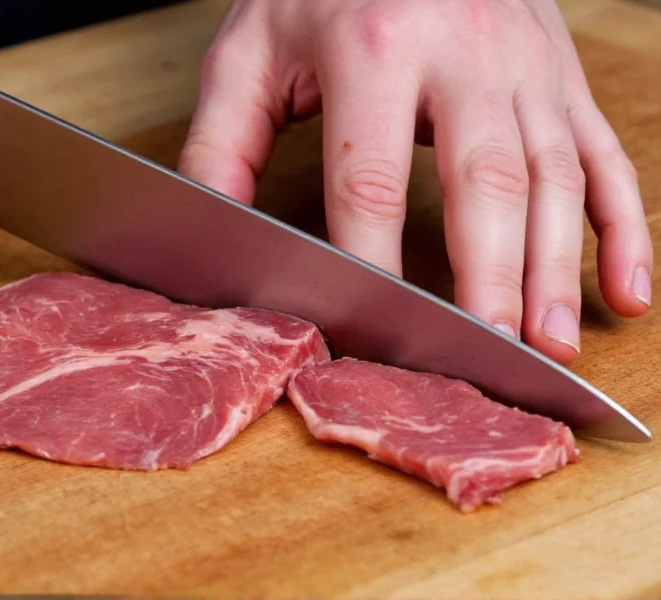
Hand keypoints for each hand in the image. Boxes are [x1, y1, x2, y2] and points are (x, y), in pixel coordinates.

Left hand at [177, 0, 653, 364]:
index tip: (369, 331)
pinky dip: (624, 228)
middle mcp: (465, 53)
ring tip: (548, 347)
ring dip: (556, 270)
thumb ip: (221, 142)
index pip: (372, 182)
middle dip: (487, 283)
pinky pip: (605, 155)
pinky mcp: (560, 74)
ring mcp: (525, 64)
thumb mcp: (251, 51)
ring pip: (555, 179)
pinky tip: (626, 289)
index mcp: (375, 48)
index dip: (370, 265)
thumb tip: (208, 231)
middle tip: (484, 360)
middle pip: (485, 186)